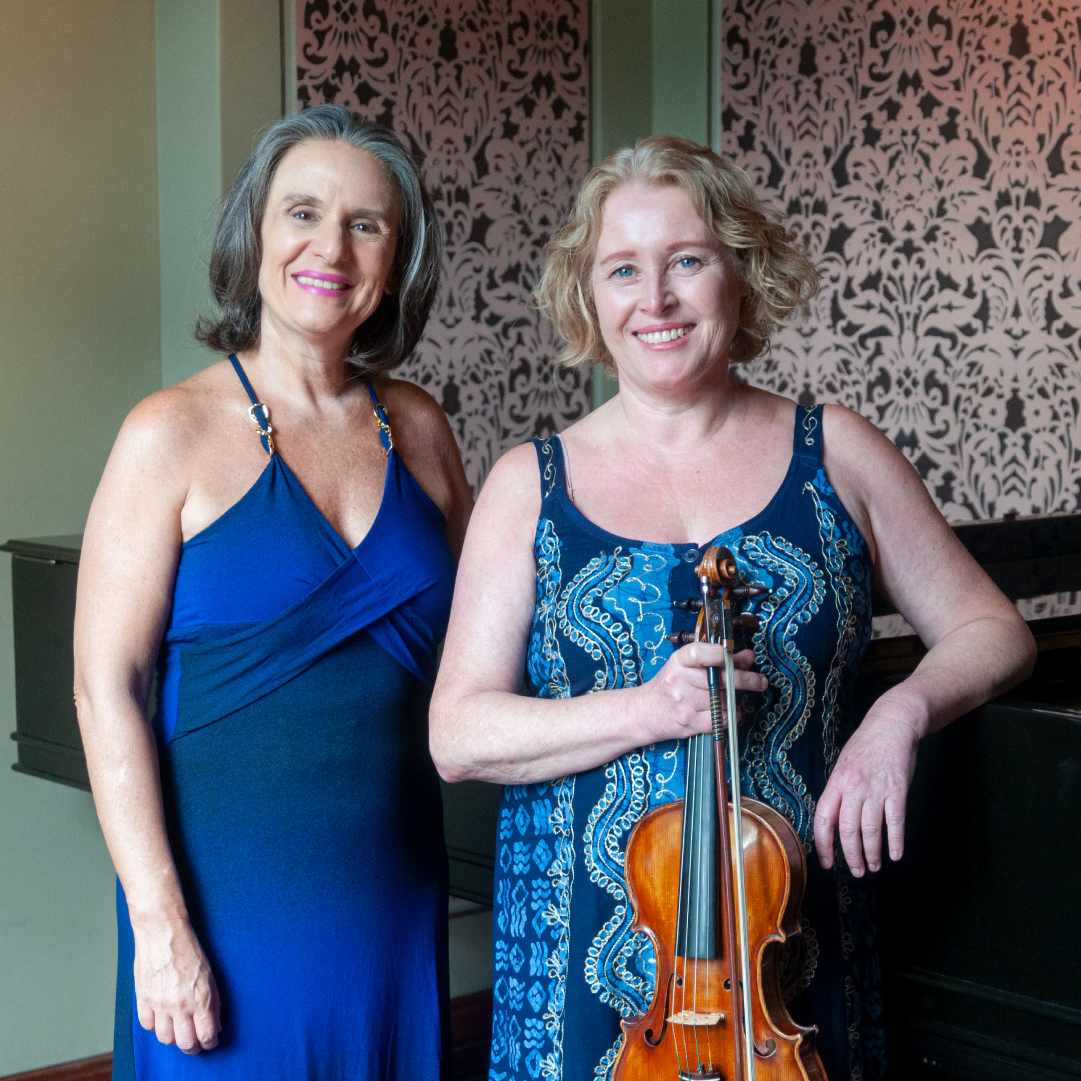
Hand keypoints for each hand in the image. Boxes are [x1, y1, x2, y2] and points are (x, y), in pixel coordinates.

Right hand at [132, 916, 220, 1052]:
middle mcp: (180, 1004)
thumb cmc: (188, 949)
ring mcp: (160, 1004)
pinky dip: (155, 1026)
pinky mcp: (143, 1000)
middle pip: (185, 1043)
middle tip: (194, 1041)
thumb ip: (213, 1003)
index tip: (210, 1041)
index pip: (207, 1035)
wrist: (163, 933)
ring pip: (165, 1039)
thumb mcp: (209, 974)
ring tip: (178, 1029)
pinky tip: (162, 1017)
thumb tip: (215, 1025)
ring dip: (173, 1037)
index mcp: (200, 997)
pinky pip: (148, 1026)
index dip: (209, 1042)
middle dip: (192, 1046)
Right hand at [634, 643, 767, 743]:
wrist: (644, 713)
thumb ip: (716, 660)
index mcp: (678, 662)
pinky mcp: (689, 723)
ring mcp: (684, 704)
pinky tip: (727, 711)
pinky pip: (720, 719)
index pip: (699, 653)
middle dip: (745, 679)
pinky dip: (729, 716)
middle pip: (718, 679)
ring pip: (722, 700)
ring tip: (735, 696)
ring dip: (735, 699)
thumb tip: (747, 657)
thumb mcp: (685, 667)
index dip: (719, 653)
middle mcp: (679, 681)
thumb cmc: (668, 686)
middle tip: (760, 680)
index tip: (736, 654)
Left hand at [814, 712, 919, 875]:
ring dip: (872, 854)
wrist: (891, 725)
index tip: (826, 861)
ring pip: (871, 831)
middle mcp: (854, 788)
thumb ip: (839, 791)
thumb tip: (835, 819)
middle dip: (851, 856)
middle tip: (856, 871)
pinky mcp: (897, 791)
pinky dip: (896, 842)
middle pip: (848, 830)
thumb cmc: (865, 745)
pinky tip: (895, 855)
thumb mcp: (843, 765)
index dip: (823, 844)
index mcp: (836, 782)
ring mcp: (876, 790)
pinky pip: (895, 822)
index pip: (823, 819)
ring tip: (874, 867)